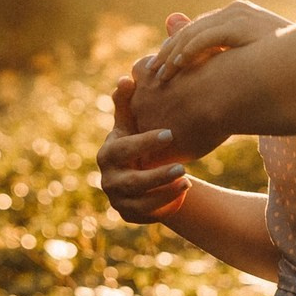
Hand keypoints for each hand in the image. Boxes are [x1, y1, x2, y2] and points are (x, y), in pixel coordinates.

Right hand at [97, 75, 191, 221]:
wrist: (137, 169)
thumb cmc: (135, 139)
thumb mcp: (131, 122)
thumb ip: (127, 103)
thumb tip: (126, 78)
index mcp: (107, 154)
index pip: (123, 149)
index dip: (145, 143)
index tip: (170, 134)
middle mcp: (108, 179)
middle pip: (132, 182)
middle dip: (157, 176)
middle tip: (183, 167)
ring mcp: (117, 200)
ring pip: (140, 204)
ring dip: (165, 194)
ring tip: (188, 182)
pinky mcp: (128, 215)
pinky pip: (148, 216)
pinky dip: (166, 207)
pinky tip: (183, 194)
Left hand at [134, 2, 290, 86]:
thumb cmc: (283, 68)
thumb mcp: (245, 62)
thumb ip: (220, 53)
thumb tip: (199, 65)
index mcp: (238, 16)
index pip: (197, 30)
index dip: (175, 49)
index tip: (159, 71)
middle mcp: (237, 11)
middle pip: (191, 29)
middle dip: (168, 51)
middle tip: (151, 74)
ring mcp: (240, 15)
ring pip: (194, 32)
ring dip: (173, 53)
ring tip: (160, 74)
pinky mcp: (241, 25)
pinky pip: (206, 38)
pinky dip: (188, 51)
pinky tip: (177, 66)